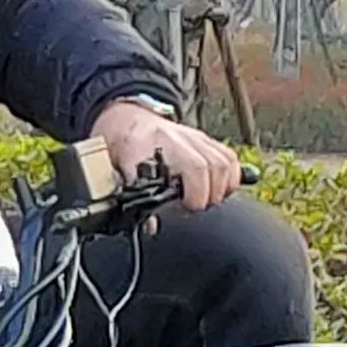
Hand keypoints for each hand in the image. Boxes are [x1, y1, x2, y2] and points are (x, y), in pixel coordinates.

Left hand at [89, 99, 241, 209]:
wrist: (126, 120)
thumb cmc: (120, 147)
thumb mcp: (115, 173)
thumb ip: (133, 199)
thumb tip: (152, 226)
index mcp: (152, 145)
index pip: (189, 168)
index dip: (194, 193)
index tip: (185, 208)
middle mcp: (178, 138)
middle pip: (210, 166)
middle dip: (206, 196)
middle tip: (191, 208)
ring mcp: (194, 137)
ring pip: (224, 162)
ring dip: (221, 188)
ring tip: (204, 200)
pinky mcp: (204, 140)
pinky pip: (229, 157)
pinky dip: (230, 176)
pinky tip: (218, 189)